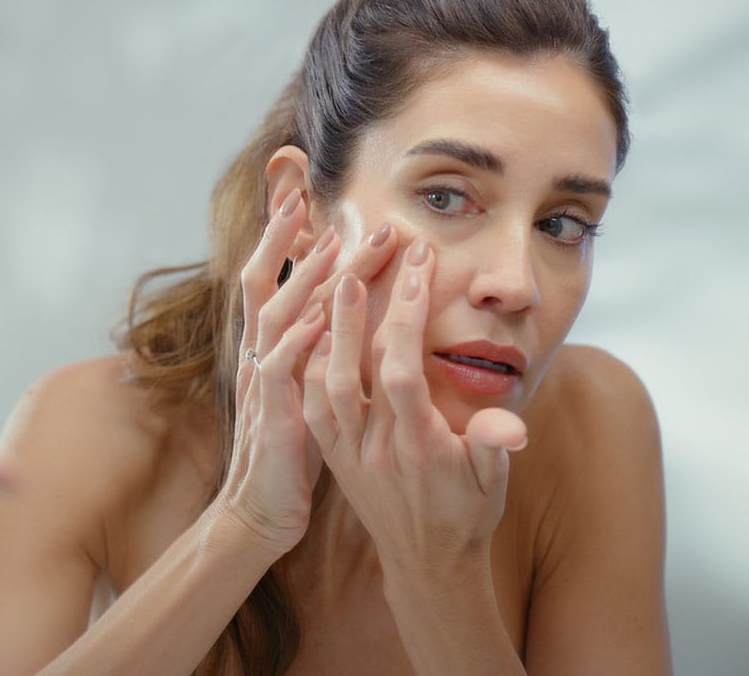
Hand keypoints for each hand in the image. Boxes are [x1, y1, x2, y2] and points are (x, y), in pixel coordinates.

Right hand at [217, 189, 395, 555]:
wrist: (265, 505)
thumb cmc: (295, 446)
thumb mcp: (308, 386)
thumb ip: (321, 349)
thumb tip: (347, 312)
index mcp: (269, 347)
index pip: (271, 281)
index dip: (281, 242)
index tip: (302, 201)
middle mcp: (259, 356)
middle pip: (264, 284)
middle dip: (282, 242)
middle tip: (305, 199)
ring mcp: (262, 383)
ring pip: (275, 316)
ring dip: (303, 279)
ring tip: (331, 244)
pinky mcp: (273, 415)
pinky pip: (281, 367)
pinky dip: (299, 338)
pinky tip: (320, 314)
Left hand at [302, 240, 527, 579]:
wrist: (426, 562)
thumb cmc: (466, 515)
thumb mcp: (493, 484)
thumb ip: (495, 447)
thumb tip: (510, 423)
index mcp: (417, 447)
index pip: (403, 371)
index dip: (406, 316)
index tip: (415, 265)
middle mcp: (373, 448)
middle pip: (355, 369)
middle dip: (359, 308)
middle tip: (365, 254)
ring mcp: (345, 450)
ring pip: (321, 383)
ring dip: (325, 330)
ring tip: (334, 279)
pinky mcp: (329, 452)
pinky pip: (308, 403)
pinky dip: (306, 362)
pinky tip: (313, 326)